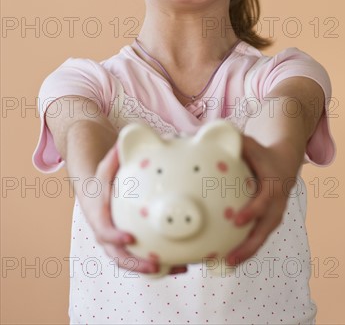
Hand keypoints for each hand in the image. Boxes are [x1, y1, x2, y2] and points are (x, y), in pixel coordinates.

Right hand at [77, 143, 187, 275]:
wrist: (97, 193)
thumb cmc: (104, 179)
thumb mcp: (106, 166)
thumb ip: (114, 156)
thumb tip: (124, 138)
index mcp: (100, 217)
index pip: (104, 231)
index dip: (114, 237)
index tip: (129, 238)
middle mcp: (108, 234)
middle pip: (119, 256)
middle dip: (137, 263)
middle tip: (156, 264)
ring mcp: (120, 242)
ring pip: (136, 261)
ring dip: (157, 268)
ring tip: (180, 268)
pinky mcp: (133, 245)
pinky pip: (146, 256)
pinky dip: (164, 261)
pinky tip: (185, 261)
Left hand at [225, 134, 302, 265]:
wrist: (284, 163)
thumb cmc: (261, 153)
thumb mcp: (251, 144)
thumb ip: (234, 141)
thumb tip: (206, 135)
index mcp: (272, 185)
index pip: (263, 201)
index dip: (252, 211)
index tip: (237, 220)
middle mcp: (276, 204)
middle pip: (265, 230)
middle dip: (249, 246)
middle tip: (230, 258)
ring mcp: (274, 215)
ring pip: (261, 238)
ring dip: (246, 252)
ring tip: (226, 264)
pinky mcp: (268, 221)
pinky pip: (258, 237)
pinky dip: (246, 249)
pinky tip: (228, 258)